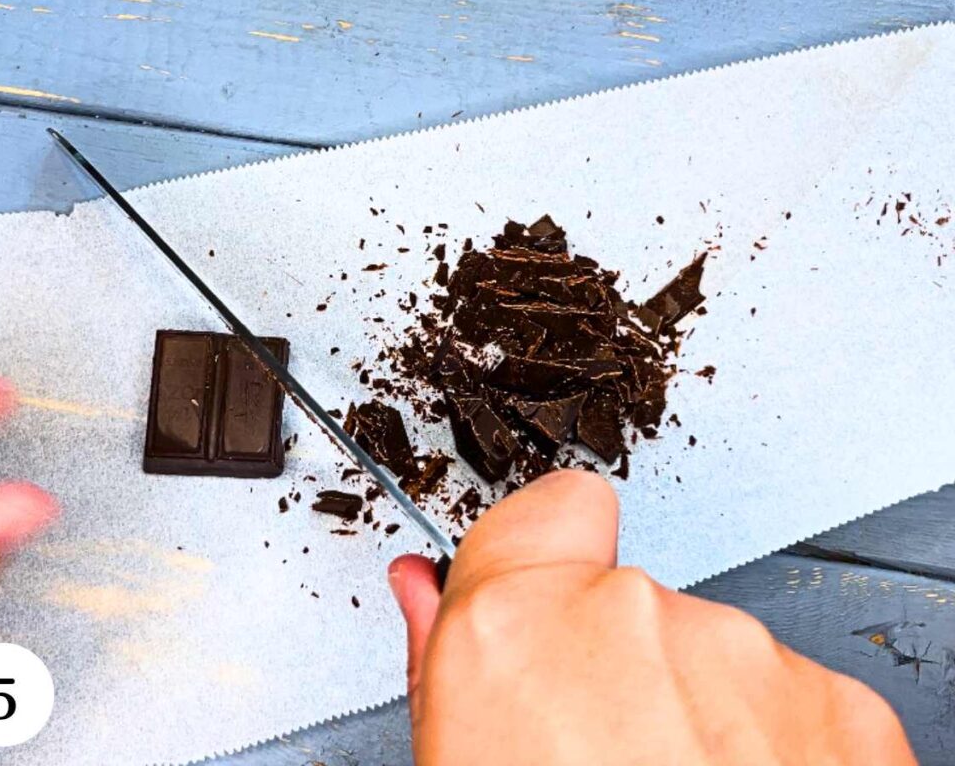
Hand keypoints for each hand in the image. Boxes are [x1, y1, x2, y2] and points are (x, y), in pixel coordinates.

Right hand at [389, 470, 914, 764]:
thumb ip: (441, 659)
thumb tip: (421, 588)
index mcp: (513, 635)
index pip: (545, 512)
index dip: (544, 554)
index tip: (546, 599)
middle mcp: (629, 622)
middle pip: (620, 598)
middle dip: (608, 662)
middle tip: (599, 757)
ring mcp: (739, 658)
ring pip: (700, 649)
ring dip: (686, 709)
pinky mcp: (834, 705)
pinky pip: (778, 694)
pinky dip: (762, 741)